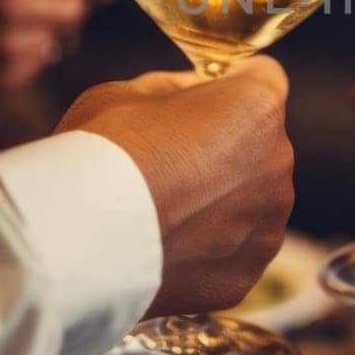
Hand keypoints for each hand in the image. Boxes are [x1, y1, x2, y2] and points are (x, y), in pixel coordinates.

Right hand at [0, 0, 85, 169]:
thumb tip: (14, 9)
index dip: (47, 4)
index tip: (78, 3)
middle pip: (10, 26)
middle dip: (52, 25)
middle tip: (77, 21)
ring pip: (1, 58)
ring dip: (35, 52)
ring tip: (52, 46)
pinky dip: (11, 75)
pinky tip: (26, 68)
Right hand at [56, 56, 294, 317]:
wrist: (76, 241)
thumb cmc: (101, 151)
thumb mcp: (128, 92)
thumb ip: (176, 90)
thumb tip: (194, 94)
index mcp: (257, 108)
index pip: (263, 79)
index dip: (231, 86)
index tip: (204, 99)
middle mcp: (278, 165)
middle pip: (260, 146)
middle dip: (226, 149)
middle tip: (171, 162)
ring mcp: (266, 225)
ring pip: (250, 203)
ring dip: (220, 203)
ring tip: (164, 212)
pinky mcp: (244, 275)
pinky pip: (232, 253)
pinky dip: (208, 251)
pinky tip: (165, 247)